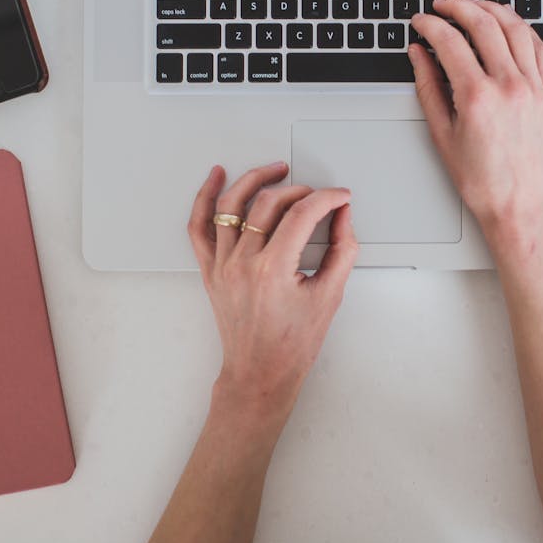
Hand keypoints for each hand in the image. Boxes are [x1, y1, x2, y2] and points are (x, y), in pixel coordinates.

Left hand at [186, 162, 357, 425]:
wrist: (260, 373)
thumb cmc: (291, 345)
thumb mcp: (330, 296)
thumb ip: (342, 250)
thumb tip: (343, 217)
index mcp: (273, 270)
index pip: (302, 214)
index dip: (327, 198)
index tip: (340, 197)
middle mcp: (243, 263)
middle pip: (269, 203)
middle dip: (299, 190)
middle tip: (318, 195)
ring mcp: (222, 265)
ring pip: (231, 205)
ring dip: (255, 179)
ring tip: (275, 170)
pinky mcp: (211, 269)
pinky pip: (199, 226)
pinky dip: (205, 197)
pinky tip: (217, 177)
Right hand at [408, 0, 542, 229]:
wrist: (520, 206)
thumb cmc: (482, 180)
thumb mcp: (442, 134)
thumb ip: (428, 86)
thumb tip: (418, 54)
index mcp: (478, 97)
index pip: (450, 42)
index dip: (430, 25)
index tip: (421, 21)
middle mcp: (509, 86)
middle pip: (483, 24)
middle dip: (458, 6)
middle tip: (442, 5)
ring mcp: (534, 87)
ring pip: (515, 28)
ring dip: (492, 9)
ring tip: (474, 6)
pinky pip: (539, 48)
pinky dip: (522, 30)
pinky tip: (508, 27)